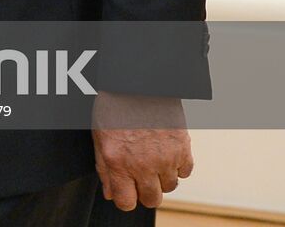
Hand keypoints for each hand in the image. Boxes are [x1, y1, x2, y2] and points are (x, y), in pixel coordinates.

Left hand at [91, 92, 192, 210]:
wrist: (138, 82)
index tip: (126, 190)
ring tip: (153, 158)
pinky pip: (185, 172)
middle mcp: (143, 164)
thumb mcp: (99, 137)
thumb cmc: (114, 106)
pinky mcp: (183, 148)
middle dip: (145, 192)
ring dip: (162, 177)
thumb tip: (109, 193)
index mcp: (118, 162)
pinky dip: (178, 166)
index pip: (126, 203)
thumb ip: (104, 169)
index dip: (125, 198)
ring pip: (170, 187)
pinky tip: (167, 152)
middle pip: (151, 200)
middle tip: (141, 176)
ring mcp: (165, 158)